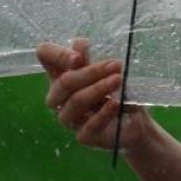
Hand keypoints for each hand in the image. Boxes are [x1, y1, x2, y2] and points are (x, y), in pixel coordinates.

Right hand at [36, 39, 150, 151]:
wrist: (135, 121)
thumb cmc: (117, 91)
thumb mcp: (109, 72)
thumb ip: (93, 60)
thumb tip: (79, 44)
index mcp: (61, 74)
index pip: (45, 56)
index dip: (57, 55)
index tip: (79, 57)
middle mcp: (60, 96)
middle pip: (64, 82)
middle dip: (91, 72)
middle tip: (116, 65)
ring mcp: (69, 118)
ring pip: (75, 101)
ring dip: (98, 88)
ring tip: (118, 80)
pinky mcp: (84, 136)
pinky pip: (88, 126)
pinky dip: (103, 113)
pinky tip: (115, 104)